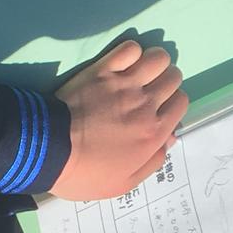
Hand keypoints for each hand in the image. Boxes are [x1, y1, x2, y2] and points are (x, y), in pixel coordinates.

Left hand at [51, 41, 187, 199]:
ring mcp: (124, 84)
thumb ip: (153, 162)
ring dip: (155, 63)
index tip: (161, 110)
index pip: (182, 102)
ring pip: (158, 58)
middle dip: (167, 82)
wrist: (50, 150)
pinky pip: (129, 48)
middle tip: (151, 90)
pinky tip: (123, 63)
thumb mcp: (125, 183)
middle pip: (173, 77)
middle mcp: (146, 104)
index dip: (173, 104)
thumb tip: (169, 139)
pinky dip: (131, 52)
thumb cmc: (87, 173)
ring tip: (142, 72)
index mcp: (154, 132)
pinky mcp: (102, 70)